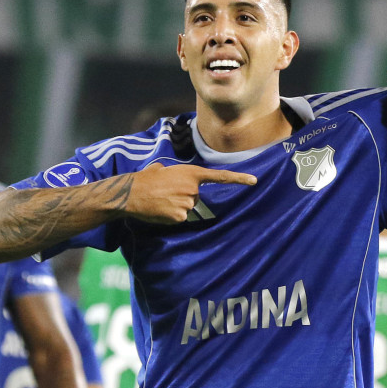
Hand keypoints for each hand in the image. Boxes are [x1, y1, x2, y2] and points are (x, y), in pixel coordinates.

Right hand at [125, 163, 256, 222]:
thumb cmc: (145, 179)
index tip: (254, 181)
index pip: (219, 176)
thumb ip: (174, 173)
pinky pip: (180, 218)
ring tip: (161, 201)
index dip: (238, 179)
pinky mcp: (180, 216)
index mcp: (191, 173)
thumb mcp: (162, 169)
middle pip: (196, 197)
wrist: (131, 193)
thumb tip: (168, 176)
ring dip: (177, 206)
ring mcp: (187, 203)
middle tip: (166, 193)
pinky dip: (171, 216)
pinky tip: (161, 210)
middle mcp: (193, 188)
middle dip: (184, 197)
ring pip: (188, 208)